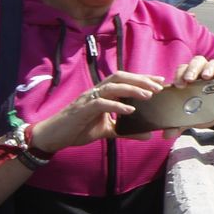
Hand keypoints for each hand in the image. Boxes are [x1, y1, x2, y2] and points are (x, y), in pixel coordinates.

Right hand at [30, 71, 166, 153]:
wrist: (53, 136)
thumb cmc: (78, 129)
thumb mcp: (107, 131)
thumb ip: (127, 131)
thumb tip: (148, 135)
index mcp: (103, 93)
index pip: (125, 80)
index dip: (143, 78)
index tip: (161, 80)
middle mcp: (96, 91)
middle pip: (120, 77)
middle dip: (141, 79)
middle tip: (159, 86)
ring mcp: (88, 99)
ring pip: (112, 87)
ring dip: (132, 89)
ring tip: (148, 95)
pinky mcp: (82, 109)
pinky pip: (101, 103)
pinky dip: (116, 106)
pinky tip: (129, 110)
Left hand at [166, 56, 213, 136]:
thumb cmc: (207, 110)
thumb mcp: (192, 118)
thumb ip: (179, 123)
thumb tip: (166, 134)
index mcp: (192, 78)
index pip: (183, 69)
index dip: (179, 74)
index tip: (177, 85)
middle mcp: (204, 73)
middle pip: (197, 62)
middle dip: (192, 69)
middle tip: (188, 79)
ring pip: (213, 63)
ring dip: (208, 68)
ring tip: (205, 77)